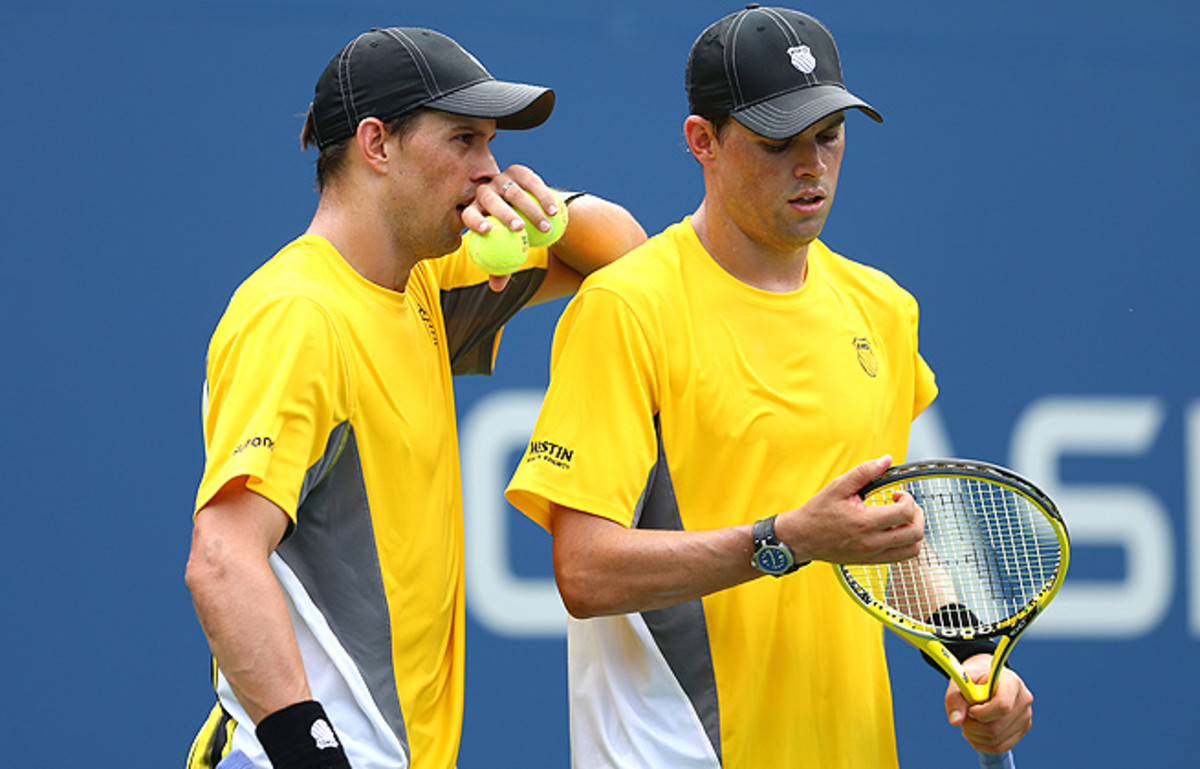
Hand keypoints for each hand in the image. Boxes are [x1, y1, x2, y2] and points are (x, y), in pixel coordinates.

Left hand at [460, 165, 562, 291]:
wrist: (527, 212)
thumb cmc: (512, 238)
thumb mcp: (506, 251)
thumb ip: (500, 267)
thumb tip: (496, 288)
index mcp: (474, 209)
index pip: (468, 214)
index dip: (474, 220)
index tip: (487, 231)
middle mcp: (484, 191)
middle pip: (490, 200)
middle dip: (504, 213)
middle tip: (519, 229)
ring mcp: (501, 178)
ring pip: (513, 191)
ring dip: (530, 209)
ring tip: (544, 227)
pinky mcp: (519, 171)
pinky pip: (531, 182)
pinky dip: (543, 197)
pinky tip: (553, 211)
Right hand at [774, 455, 923, 563]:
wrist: (802, 538)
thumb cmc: (818, 512)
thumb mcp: (839, 486)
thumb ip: (864, 471)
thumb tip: (886, 460)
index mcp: (866, 522)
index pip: (906, 512)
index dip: (908, 498)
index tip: (897, 493)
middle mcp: (873, 542)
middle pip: (916, 532)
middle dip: (917, 514)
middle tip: (905, 505)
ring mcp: (873, 554)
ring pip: (913, 549)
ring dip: (915, 531)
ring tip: (903, 519)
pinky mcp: (871, 561)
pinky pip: (901, 557)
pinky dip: (906, 544)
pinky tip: (894, 531)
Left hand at [946, 655, 1033, 753]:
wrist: (986, 678)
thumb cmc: (974, 677)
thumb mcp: (961, 680)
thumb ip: (954, 698)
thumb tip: (955, 721)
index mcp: (1012, 683)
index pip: (1002, 706)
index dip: (981, 713)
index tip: (969, 708)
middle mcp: (1023, 700)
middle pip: (996, 727)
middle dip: (972, 726)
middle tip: (962, 717)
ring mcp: (1025, 717)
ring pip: (996, 740)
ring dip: (974, 736)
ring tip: (966, 723)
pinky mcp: (1022, 729)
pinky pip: (1000, 747)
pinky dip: (982, 744)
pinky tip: (973, 733)